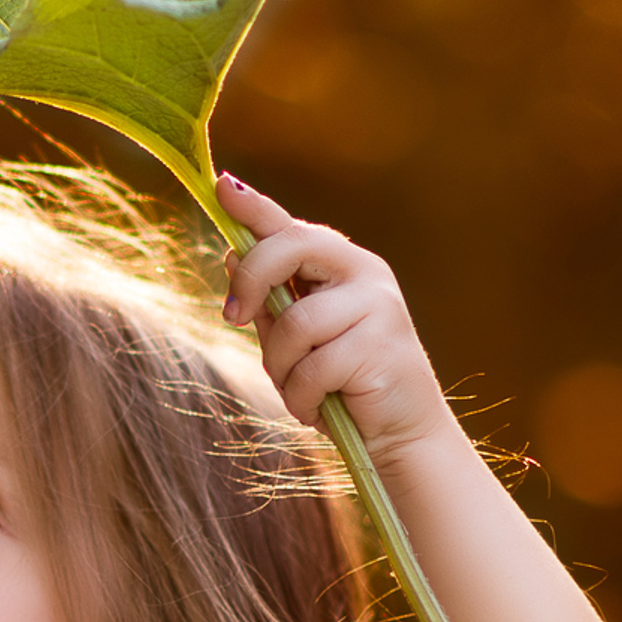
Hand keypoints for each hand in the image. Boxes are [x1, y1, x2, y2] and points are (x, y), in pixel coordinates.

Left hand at [215, 174, 459, 473]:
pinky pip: (312, 367)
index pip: (293, 227)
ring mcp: (378, 305)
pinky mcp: (381, 344)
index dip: (256, 208)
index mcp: (341, 266)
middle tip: (231, 317)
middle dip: (251, 281)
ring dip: (281, 368)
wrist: (399, 433)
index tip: (222, 187)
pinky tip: (318, 408)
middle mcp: (365, 273)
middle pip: (291, 247)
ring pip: (293, 322)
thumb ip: (268, 302)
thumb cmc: (341, 385)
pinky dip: (301, 397)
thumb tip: (230, 256)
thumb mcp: (294, 343)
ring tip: (301, 391)